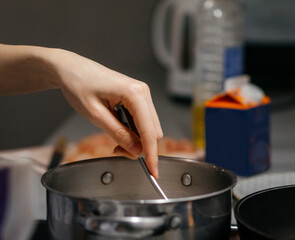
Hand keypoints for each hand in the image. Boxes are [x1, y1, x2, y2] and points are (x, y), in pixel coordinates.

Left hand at [50, 49, 162, 177]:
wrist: (71, 69)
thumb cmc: (79, 86)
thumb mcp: (95, 115)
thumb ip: (118, 133)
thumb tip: (136, 150)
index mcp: (134, 94)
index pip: (149, 131)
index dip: (151, 154)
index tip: (153, 171)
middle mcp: (142, 92)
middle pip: (153, 131)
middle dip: (141, 147)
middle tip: (118, 151)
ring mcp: (141, 94)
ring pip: (149, 127)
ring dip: (137, 140)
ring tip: (115, 141)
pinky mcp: (137, 97)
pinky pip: (143, 121)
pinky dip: (134, 132)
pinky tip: (120, 132)